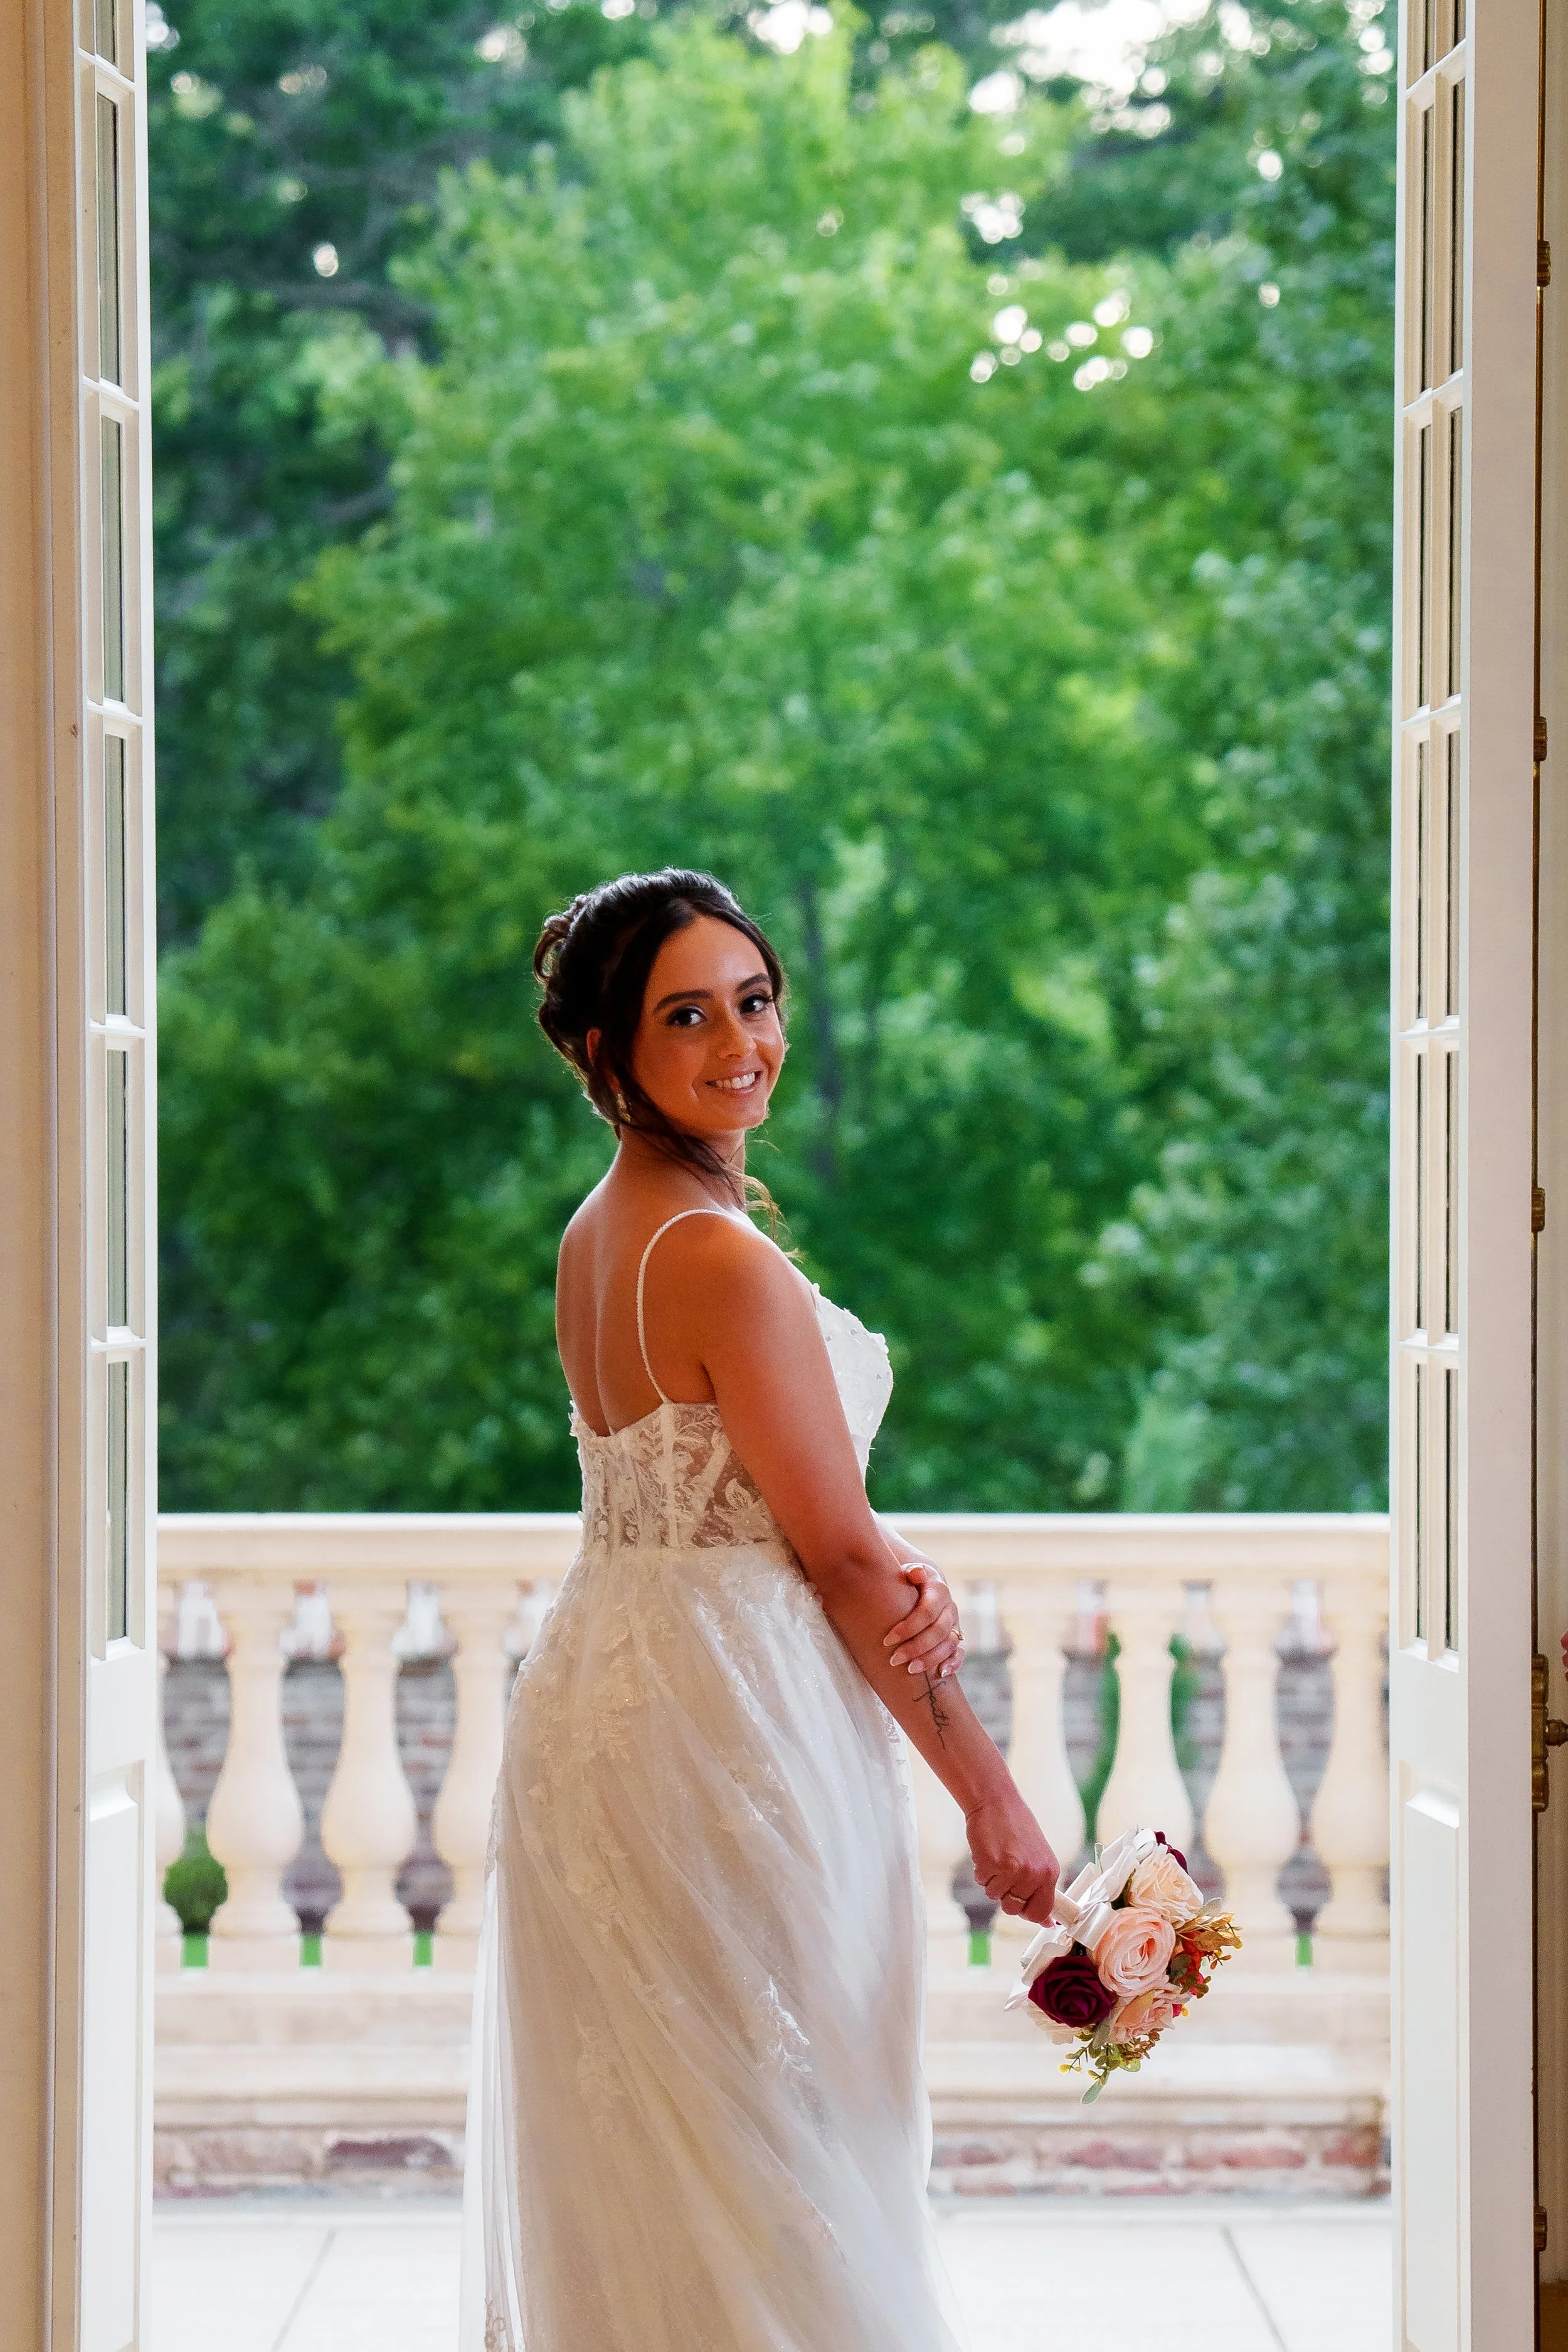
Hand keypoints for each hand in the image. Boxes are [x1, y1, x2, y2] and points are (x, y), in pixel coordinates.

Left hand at [883, 1558, 964, 1680]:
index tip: (887, 1640)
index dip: (908, 1628)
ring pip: (949, 1645)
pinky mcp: (956, 1638)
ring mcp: (954, 1625)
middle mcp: (950, 1608)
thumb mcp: (908, 1572)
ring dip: (930, 1659)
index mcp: (938, 1591)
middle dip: (916, 1647)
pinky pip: (960, 1653)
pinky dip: (953, 1664)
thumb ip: (911, 1572)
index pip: (926, 1612)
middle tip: (894, 1660)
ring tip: (910, 1670)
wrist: (923, 1587)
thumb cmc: (908, 1582)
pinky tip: (940, 1674)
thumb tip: (915, 1573)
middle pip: (938, 1631)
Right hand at [965, 1793, 1059, 1925]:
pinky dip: (981, 1870)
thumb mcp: (1038, 1856)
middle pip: (1013, 1908)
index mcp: (1049, 1871)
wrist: (996, 1801)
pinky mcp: (992, 1865)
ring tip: (997, 1856)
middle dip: (1005, 1894)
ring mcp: (1012, 1870)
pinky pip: (981, 1882)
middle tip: (1005, 1870)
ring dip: (992, 1880)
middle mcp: (1034, 1874)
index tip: (1021, 1907)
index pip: (1041, 1910)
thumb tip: (1047, 1921)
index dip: (1027, 1912)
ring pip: (995, 1895)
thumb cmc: (1015, 1826)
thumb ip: (1041, 1886)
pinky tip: (987, 1851)